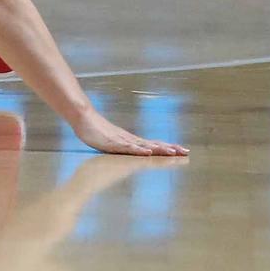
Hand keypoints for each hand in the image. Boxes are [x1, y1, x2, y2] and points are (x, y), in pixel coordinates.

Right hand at [74, 111, 188, 156]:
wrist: (83, 118)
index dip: (168, 148)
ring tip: (172, 152)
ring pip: (144, 145)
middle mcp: (131, 139)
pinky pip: (128, 147)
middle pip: (154, 144)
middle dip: (170, 148)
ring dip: (159, 149)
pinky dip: (139, 150)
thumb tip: (133, 150)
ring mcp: (123, 140)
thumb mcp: (113, 142)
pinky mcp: (113, 142)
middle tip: (186, 151)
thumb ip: (123, 146)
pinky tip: (148, 152)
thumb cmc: (96, 130)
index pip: (153, 145)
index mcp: (132, 140)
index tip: (182, 151)